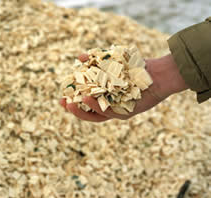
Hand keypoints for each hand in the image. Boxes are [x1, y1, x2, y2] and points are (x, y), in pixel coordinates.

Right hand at [60, 54, 188, 121]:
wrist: (159, 74)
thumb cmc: (136, 68)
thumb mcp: (113, 63)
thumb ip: (97, 62)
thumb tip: (79, 57)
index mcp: (107, 96)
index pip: (87, 101)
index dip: (74, 99)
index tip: (62, 94)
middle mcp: (112, 105)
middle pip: (89, 111)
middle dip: (74, 109)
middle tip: (62, 102)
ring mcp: (119, 110)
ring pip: (97, 115)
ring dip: (82, 111)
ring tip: (69, 104)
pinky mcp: (127, 112)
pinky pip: (109, 112)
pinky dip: (96, 106)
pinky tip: (87, 98)